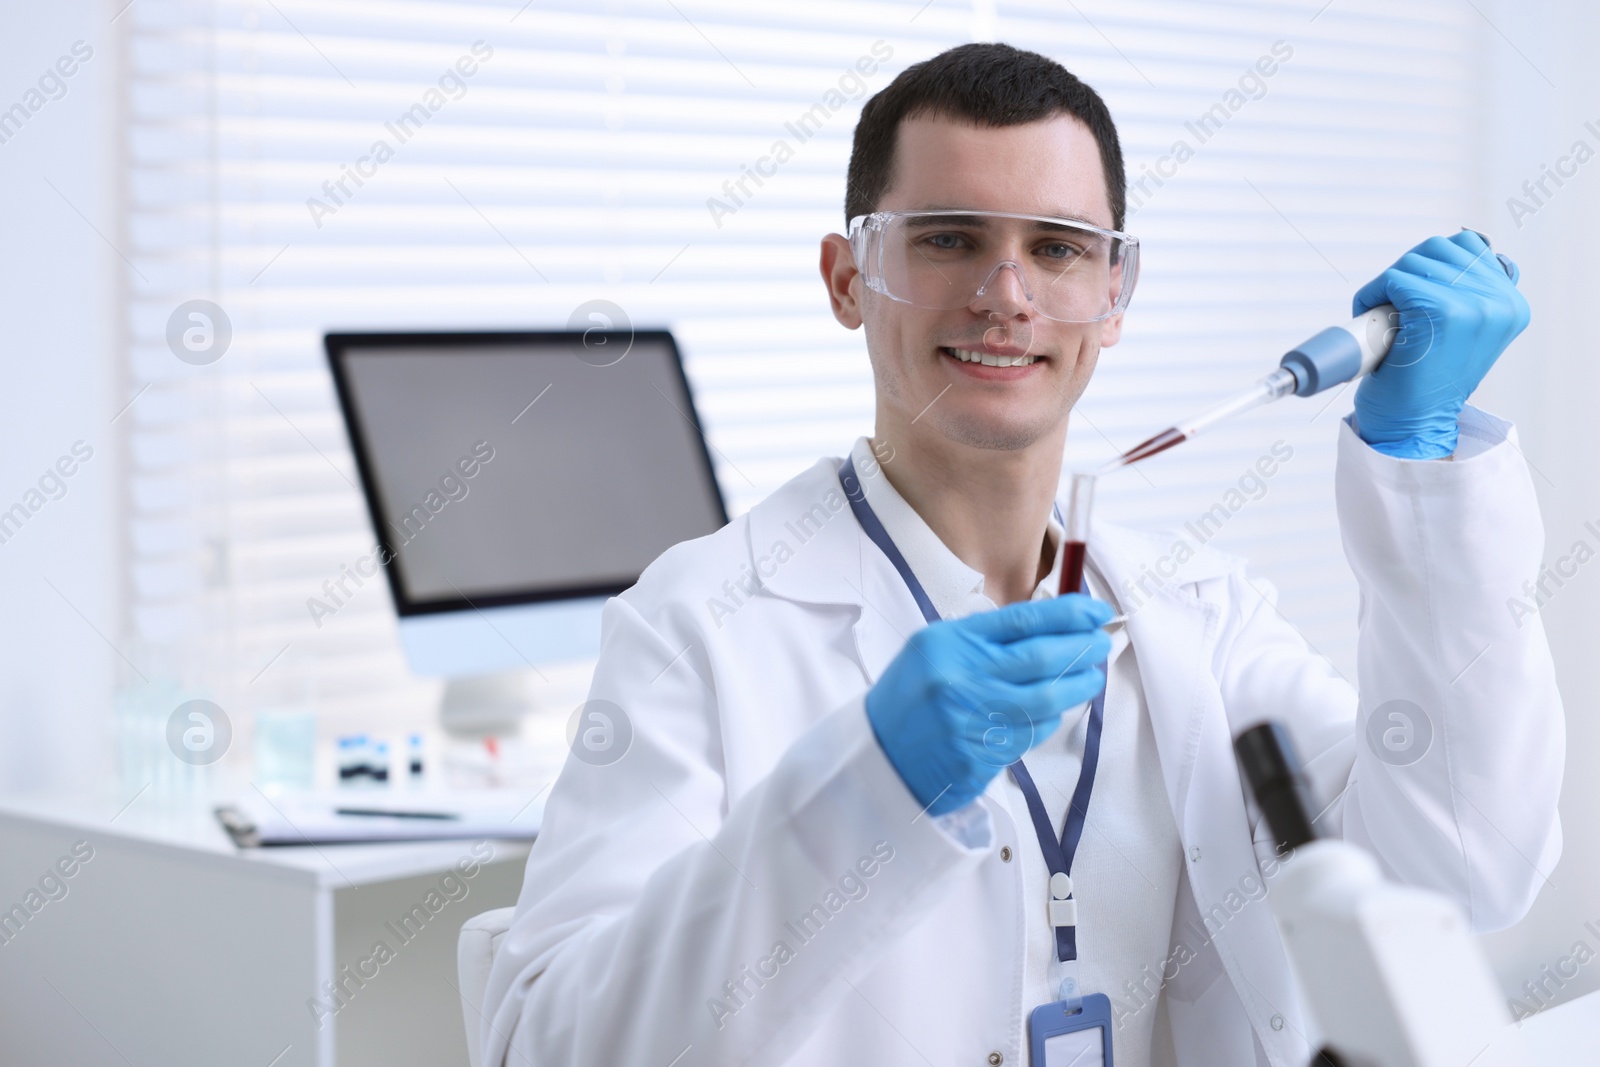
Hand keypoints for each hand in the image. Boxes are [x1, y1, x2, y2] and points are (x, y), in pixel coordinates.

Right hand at [865, 594, 1112, 815]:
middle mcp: (960, 678)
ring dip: (1077, 687)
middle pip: (1042, 658)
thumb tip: (1052, 627)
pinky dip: (1048, 719)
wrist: (877, 754)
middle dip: (1083, 648)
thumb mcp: (936, 649)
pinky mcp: (979, 756)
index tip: (1095, 611)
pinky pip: (1030, 734)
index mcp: (949, 642)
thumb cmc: (912, 696)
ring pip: (1045, 700)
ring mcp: (970, 720)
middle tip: (1102, 643)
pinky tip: (1051, 711)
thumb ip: (987, 638)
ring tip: (1090, 678)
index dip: (1068, 614)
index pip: (1022, 620)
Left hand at [1351, 230, 1529, 458]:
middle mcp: (1501, 301)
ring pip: (1414, 262)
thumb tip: (1467, 247)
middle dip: (1405, 275)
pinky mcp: (1442, 311)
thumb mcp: (1463, 332)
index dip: (1428, 269)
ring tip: (1388, 322)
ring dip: (1388, 287)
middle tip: (1395, 312)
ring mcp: (1475, 304)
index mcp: (1511, 303)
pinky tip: (1377, 325)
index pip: (1468, 247)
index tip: (1415, 303)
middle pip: (1438, 249)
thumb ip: (1472, 292)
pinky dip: (1373, 296)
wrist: (1412, 426)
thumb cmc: (1426, 381)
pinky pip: (1394, 279)